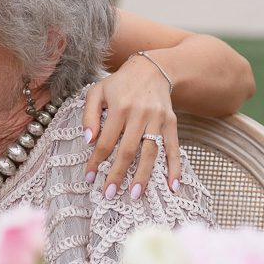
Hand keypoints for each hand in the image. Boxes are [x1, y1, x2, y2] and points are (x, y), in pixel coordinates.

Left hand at [81, 57, 180, 198]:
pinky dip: (175, 167)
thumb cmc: (120, 83)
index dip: (96, 161)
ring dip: (144, 175)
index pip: (105, 141)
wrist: (152, 68)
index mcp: (119, 108)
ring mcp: (158, 119)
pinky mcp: (171, 122)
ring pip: (151, 152)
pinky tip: (173, 186)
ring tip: (136, 195)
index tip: (89, 178)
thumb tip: (88, 141)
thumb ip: (89, 116)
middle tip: (109, 194)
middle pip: (128, 150)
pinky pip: (173, 147)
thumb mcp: (97, 92)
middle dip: (118, 174)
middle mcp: (140, 114)